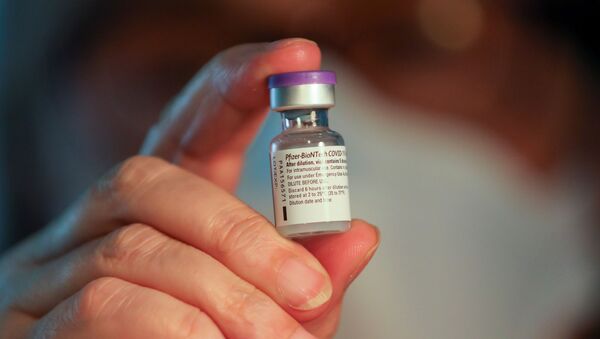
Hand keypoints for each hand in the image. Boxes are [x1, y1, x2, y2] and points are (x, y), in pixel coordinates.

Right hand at [0, 39, 378, 338]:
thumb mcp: (265, 316)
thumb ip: (303, 277)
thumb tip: (362, 232)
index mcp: (152, 216)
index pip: (186, 130)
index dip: (236, 84)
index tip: (297, 57)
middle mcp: (91, 227)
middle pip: (150, 179)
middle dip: (241, 234)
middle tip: (307, 289)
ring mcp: (48, 273)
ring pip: (133, 247)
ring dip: (222, 293)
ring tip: (277, 338)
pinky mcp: (29, 325)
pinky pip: (102, 304)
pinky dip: (175, 327)